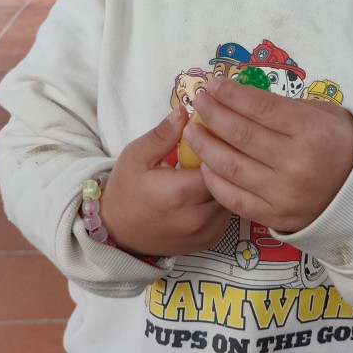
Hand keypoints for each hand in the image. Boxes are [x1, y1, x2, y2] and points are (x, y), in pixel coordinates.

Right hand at [101, 107, 230, 256]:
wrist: (119, 233)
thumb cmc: (127, 190)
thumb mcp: (137, 155)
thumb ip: (163, 134)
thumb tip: (184, 112)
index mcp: (179, 193)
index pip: (217, 164)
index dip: (219, 147)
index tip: (214, 135)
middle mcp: (197, 217)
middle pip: (230, 182)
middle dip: (227, 163)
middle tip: (219, 148)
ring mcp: (206, 232)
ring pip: (233, 198)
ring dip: (228, 182)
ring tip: (215, 166)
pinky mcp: (211, 240)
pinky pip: (228, 214)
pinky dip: (223, 199)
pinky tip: (211, 187)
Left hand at [186, 76, 352, 233]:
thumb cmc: (340, 145)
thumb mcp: (324, 114)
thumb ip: (284, 106)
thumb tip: (240, 97)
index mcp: (312, 132)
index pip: (260, 107)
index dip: (232, 94)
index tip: (214, 84)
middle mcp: (297, 163)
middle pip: (241, 134)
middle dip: (213, 113)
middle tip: (200, 101)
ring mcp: (284, 193)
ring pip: (231, 167)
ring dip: (205, 146)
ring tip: (192, 130)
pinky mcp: (274, 216)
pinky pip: (233, 198)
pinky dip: (214, 180)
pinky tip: (205, 164)